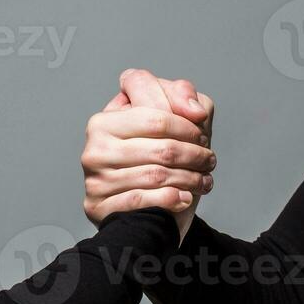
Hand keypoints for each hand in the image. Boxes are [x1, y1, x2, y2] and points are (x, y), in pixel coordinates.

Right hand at [82, 68, 216, 243]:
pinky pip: (142, 200)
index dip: (187, 126)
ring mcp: (95, 179)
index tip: (201, 136)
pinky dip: (171, 199)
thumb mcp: (165, 116)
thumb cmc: (152, 156)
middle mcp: (95, 148)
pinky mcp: (100, 207)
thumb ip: (179, 95)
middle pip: (162, 148)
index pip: (156, 116)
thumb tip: (195, 110)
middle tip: (209, 160)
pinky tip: (184, 198)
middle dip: (195, 155)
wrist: (137, 208)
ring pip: (156, 175)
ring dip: (190, 179)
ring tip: (204, 180)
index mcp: (105, 120)